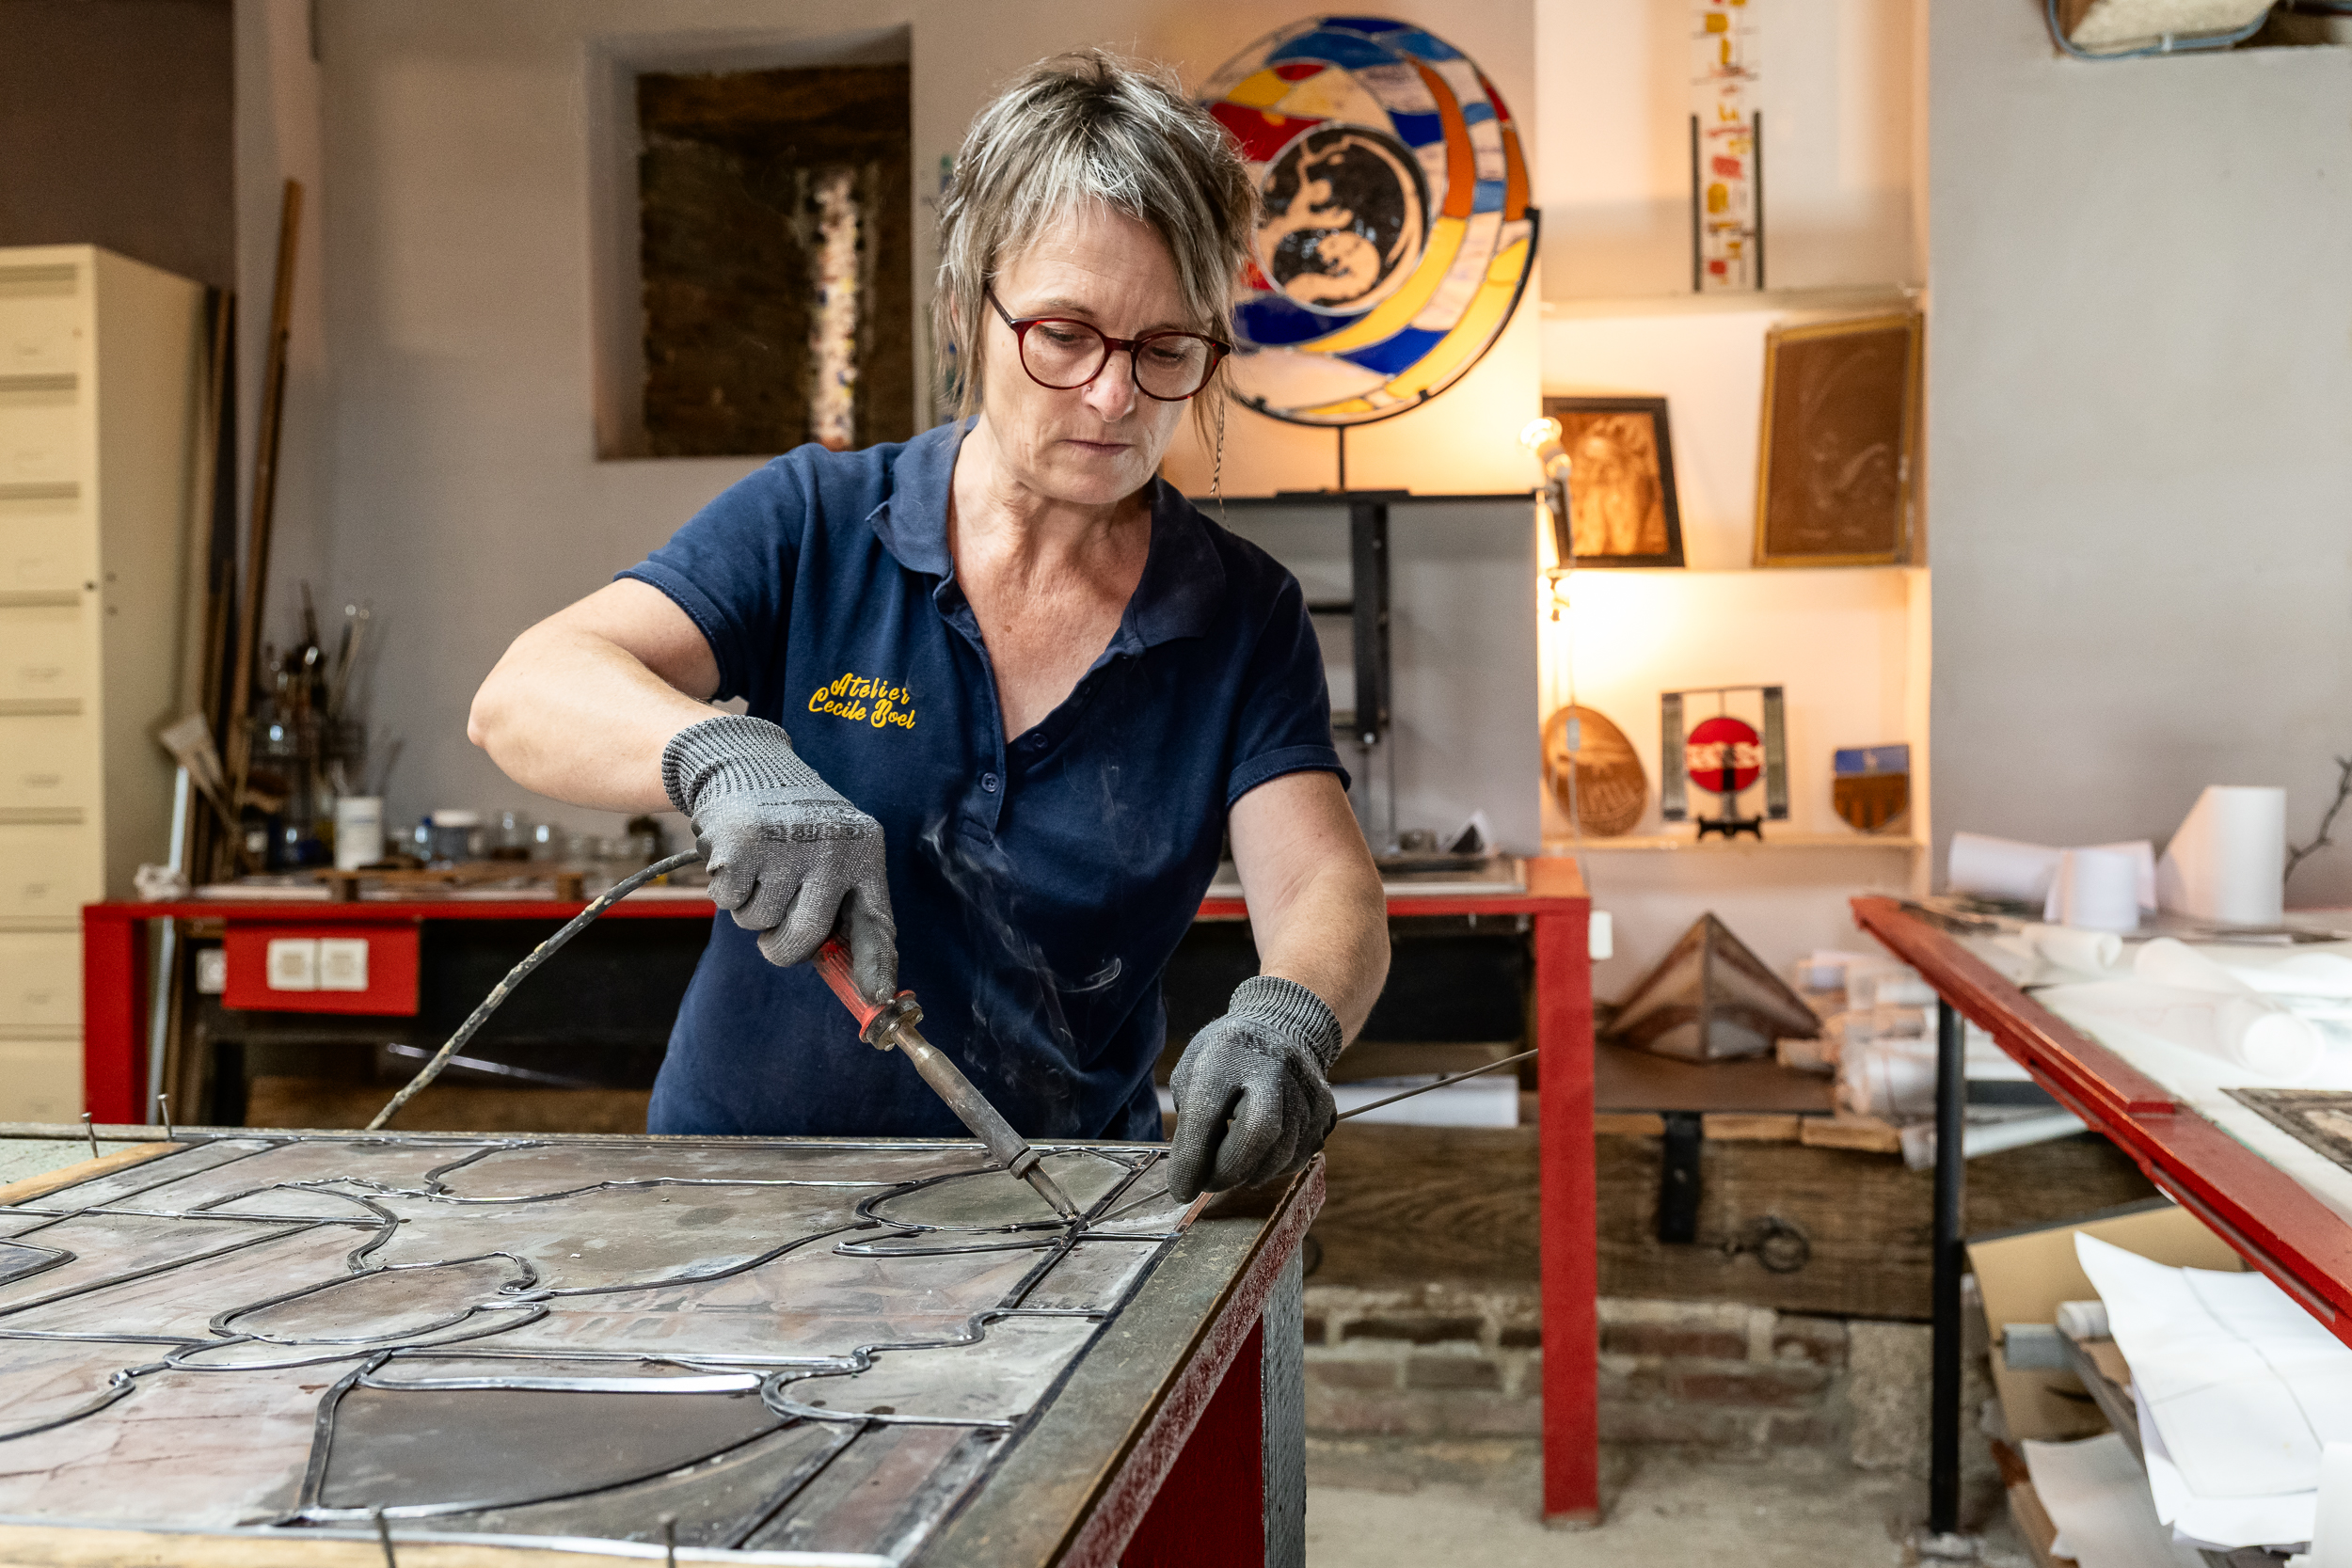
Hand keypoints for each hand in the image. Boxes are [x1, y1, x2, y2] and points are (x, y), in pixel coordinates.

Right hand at [662, 714, 896, 1000]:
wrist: (748, 766)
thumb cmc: (795, 825)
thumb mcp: (833, 852)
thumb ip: (840, 906)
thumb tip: (858, 981)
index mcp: (864, 852)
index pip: (876, 921)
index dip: (876, 965)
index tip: (877, 998)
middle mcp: (833, 848)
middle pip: (805, 937)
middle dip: (781, 946)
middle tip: (773, 930)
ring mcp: (788, 845)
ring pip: (759, 922)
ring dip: (750, 907)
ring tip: (759, 865)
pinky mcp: (742, 844)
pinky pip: (728, 902)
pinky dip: (724, 889)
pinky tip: (736, 855)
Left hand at [1166, 975, 1343, 1201]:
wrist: (1284, 1027)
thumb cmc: (1227, 1055)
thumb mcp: (1194, 1069)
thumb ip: (1191, 1118)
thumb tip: (1191, 1172)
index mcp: (1228, 1053)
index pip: (1206, 1113)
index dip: (1191, 1159)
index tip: (1180, 1189)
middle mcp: (1273, 1068)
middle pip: (1258, 1133)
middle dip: (1228, 1171)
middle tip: (1208, 1182)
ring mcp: (1305, 1089)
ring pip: (1280, 1155)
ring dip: (1249, 1173)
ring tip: (1231, 1166)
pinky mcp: (1324, 1110)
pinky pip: (1298, 1158)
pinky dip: (1272, 1167)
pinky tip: (1258, 1155)